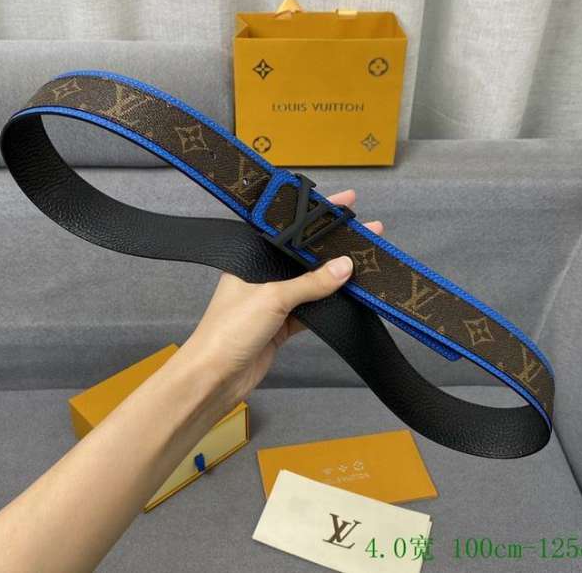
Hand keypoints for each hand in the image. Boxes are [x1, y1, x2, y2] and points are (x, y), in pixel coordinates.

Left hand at [183, 189, 383, 405]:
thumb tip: (345, 266)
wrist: (215, 378)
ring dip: (335, 275)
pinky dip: (329, 304)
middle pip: (304, 254)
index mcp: (251, 257)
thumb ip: (310, 283)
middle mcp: (262, 274)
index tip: (345, 202)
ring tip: (367, 259)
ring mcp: (273, 300)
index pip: (289, 228)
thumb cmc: (229, 330)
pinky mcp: (281, 325)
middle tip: (367, 230)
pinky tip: (351, 295)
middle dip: (333, 244)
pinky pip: (312, 309)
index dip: (316, 215)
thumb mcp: (272, 298)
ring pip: (311, 282)